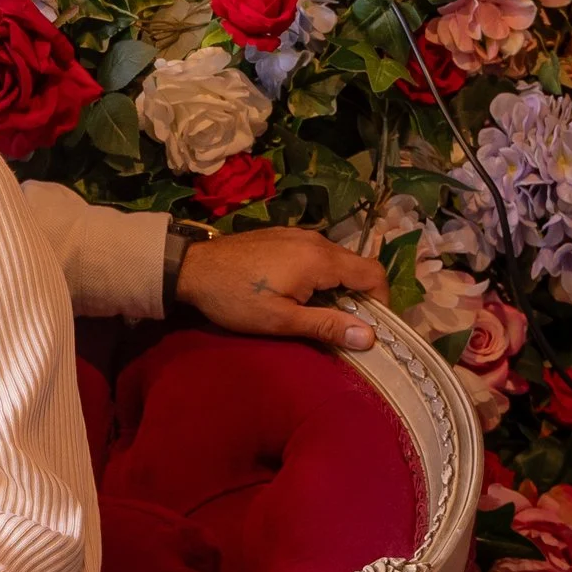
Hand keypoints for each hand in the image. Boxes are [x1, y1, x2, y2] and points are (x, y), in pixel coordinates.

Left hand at [176, 226, 385, 353]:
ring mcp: (297, 234)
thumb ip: (327, 326)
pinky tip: (298, 294)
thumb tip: (371, 337)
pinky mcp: (282, 235)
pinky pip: (315, 254)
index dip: (381, 302)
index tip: (371, 327)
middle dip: (358, 297)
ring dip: (337, 287)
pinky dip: (319, 275)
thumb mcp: (281, 320)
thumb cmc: (235, 298)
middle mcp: (316, 240)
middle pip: (356, 267)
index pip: (373, 274)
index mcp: (321, 259)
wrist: (190, 268)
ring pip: (336, 261)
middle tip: (343, 326)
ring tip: (318, 314)